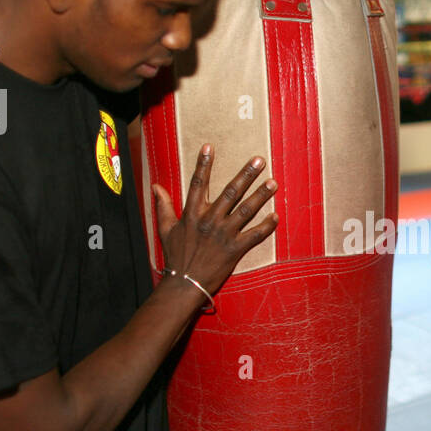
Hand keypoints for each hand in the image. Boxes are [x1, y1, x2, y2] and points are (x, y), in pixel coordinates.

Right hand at [151, 146, 277, 301]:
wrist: (185, 283)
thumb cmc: (176, 256)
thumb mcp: (166, 229)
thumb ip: (163, 206)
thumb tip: (155, 186)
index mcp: (192, 214)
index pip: (198, 184)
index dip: (203, 165)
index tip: (209, 147)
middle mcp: (210, 221)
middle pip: (230, 192)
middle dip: (246, 175)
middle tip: (259, 160)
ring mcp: (224, 235)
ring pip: (246, 211)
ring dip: (261, 196)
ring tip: (273, 183)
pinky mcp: (235, 250)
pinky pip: (254, 236)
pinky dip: (266, 226)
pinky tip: (275, 216)